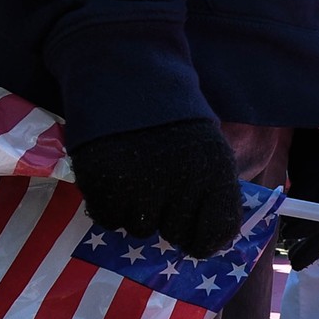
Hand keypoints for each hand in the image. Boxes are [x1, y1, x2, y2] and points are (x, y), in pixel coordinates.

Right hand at [70, 120, 241, 257]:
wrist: (126, 74)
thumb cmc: (174, 121)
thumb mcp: (209, 151)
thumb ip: (214, 197)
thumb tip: (209, 244)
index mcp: (216, 174)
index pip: (216, 234)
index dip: (202, 237)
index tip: (193, 228)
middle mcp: (180, 183)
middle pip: (175, 235)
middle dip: (167, 218)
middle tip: (158, 185)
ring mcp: (139, 185)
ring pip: (139, 230)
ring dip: (136, 212)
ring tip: (135, 175)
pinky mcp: (101, 182)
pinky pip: (107, 219)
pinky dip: (108, 205)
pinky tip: (113, 176)